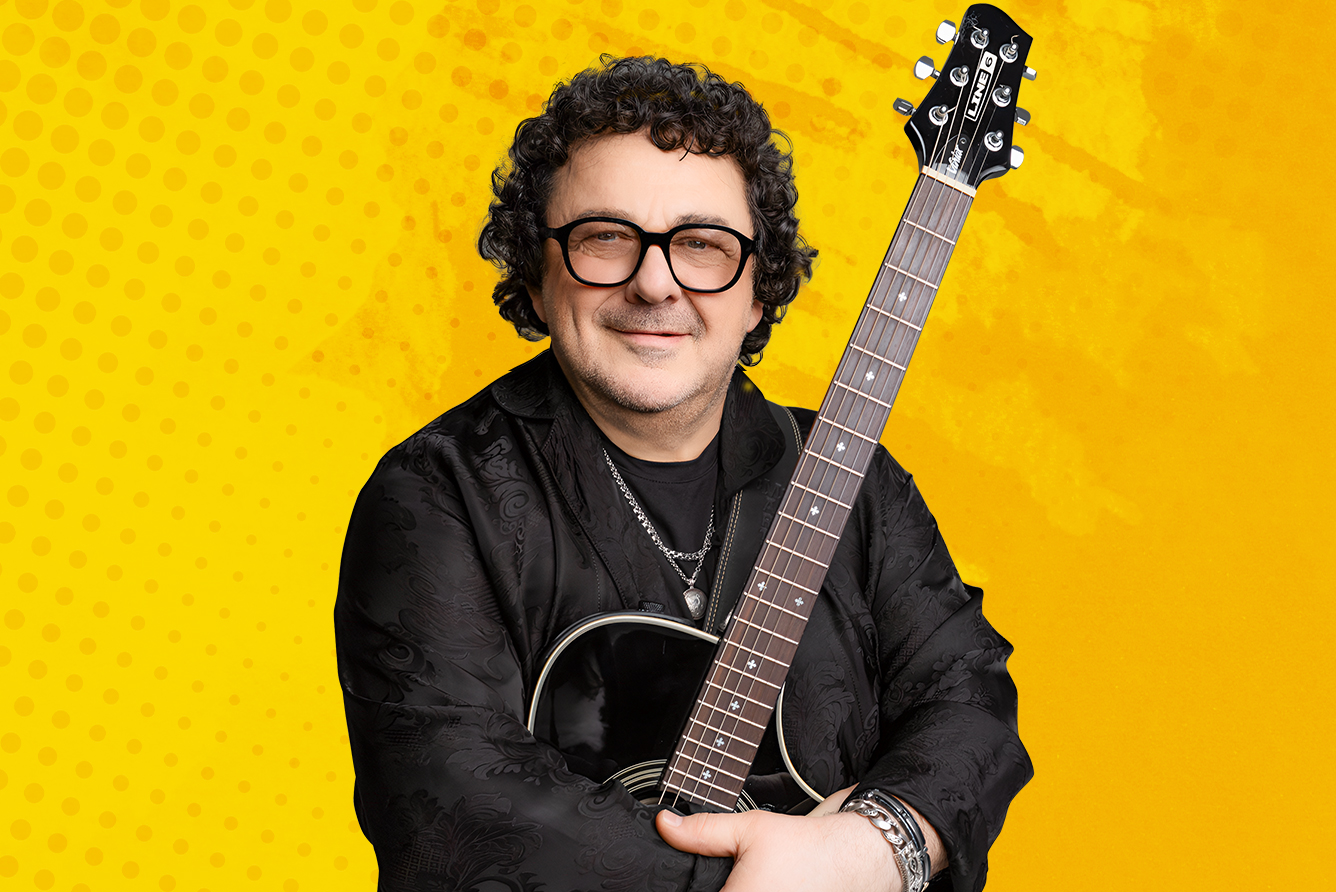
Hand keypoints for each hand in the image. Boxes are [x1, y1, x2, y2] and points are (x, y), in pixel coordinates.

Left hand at [655, 788, 900, 891]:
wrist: (852, 858)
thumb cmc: (805, 848)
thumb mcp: (748, 829)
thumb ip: (702, 831)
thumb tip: (665, 824)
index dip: (690, 888)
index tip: (699, 879)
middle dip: (715, 887)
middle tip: (725, 876)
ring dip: (731, 890)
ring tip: (748, 877)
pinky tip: (762, 884)